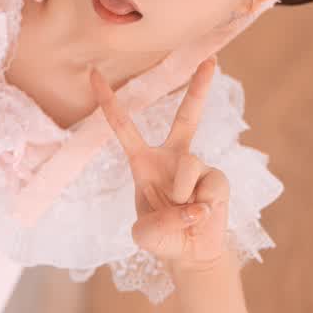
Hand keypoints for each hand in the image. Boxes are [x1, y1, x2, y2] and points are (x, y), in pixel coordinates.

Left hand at [89, 56, 232, 274]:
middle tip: (209, 59)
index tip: (94, 73)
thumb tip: (193, 207)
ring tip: (184, 213)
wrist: (190, 253)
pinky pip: (207, 185)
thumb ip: (157, 224)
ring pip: (188, 164)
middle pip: (187, 116)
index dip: (109, 100)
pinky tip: (202, 215)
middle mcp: (172, 157)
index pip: (123, 126)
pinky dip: (200, 206)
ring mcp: (198, 166)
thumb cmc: (161, 237)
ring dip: (183, 193)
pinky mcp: (218, 180)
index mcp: (143, 162)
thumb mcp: (144, 234)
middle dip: (199, 88)